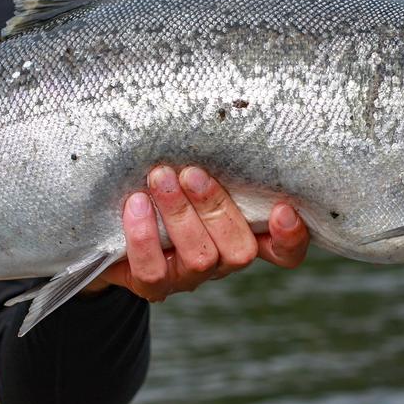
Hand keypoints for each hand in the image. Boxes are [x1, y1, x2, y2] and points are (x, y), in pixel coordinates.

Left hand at [86, 165, 309, 300]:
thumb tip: (219, 118)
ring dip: (180, 214)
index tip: (282, 207)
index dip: (290, 237)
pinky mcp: (153, 286)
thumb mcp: (193, 174)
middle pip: (240, 250)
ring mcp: (189, 277)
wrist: (113, 225)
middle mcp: (222, 260)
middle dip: (215, 207)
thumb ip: (216, 162)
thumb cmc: (165, 187)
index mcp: (243, 234)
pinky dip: (144, 235)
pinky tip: (135, 203)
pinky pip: (153, 271)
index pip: (285, 252)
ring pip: (199, 257)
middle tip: (191, 172)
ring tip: (160, 177)